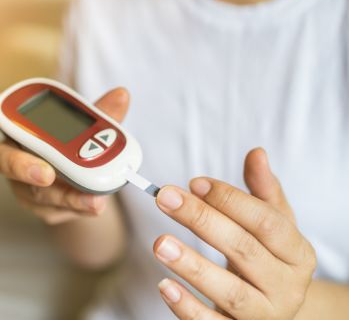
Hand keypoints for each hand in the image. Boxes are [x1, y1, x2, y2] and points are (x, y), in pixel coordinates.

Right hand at [0, 86, 128, 224]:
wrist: (80, 184)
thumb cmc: (73, 146)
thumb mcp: (88, 128)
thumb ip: (101, 115)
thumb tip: (122, 95)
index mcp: (21, 126)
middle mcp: (14, 154)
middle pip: (3, 160)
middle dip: (23, 166)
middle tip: (45, 174)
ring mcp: (22, 184)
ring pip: (34, 192)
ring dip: (63, 195)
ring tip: (92, 200)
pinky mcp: (39, 206)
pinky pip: (54, 209)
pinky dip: (77, 206)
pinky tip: (95, 205)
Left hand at [154, 148, 316, 318]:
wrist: (273, 307)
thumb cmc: (268, 257)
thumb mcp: (273, 224)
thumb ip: (262, 191)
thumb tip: (256, 153)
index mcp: (297, 253)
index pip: (267, 222)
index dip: (230, 200)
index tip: (194, 182)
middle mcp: (286, 286)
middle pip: (244, 250)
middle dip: (202, 221)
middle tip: (165, 198)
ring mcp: (264, 315)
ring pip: (230, 291)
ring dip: (192, 266)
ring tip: (160, 243)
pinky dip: (188, 307)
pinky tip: (164, 285)